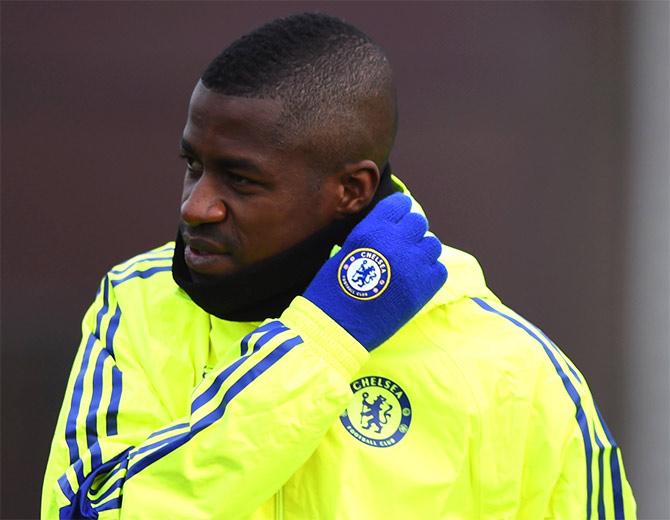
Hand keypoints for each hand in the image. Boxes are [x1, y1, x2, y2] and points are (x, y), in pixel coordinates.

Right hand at [303, 193, 446, 350]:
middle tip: (401, 247)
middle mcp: (396, 242)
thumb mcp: (346, 251)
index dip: (400, 211)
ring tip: (408, 266)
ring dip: (422, 252)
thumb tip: (391, 230)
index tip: (398, 219)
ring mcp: (413, 264)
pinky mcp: (424, 287)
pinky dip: (429, 273)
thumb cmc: (333, 290)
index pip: (400, 204)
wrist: (337, 326)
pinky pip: (439, 269)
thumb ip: (372, 236)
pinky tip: (414, 282)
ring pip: (432, 245)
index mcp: (372, 230)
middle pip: (418, 222)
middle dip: (410, 232)